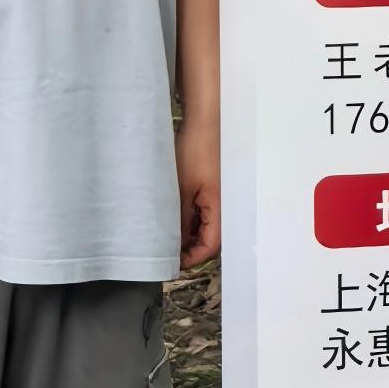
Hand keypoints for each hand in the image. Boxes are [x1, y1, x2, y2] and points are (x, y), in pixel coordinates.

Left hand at [175, 114, 220, 271]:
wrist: (203, 124)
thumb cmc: (195, 152)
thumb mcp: (181, 188)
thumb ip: (179, 217)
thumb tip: (173, 242)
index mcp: (217, 207)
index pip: (210, 245)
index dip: (193, 258)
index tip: (173, 263)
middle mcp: (221, 205)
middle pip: (210, 239)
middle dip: (190, 250)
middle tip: (167, 253)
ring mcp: (216, 197)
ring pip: (205, 226)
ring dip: (189, 235)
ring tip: (167, 238)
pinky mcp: (210, 189)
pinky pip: (203, 213)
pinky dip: (190, 221)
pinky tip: (174, 219)